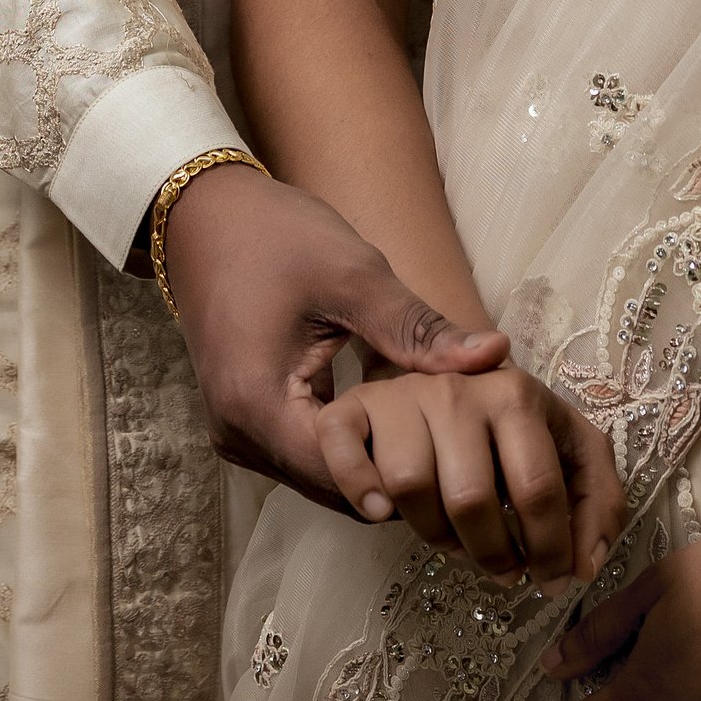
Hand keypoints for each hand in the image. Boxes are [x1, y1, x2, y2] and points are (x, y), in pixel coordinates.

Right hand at [161, 162, 506, 508]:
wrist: (203, 215)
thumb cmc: (275, 236)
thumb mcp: (354, 276)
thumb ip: (419, 330)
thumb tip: (497, 355)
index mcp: (258, 406)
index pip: (345, 477)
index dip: (408, 474)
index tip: (465, 460)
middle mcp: (240, 437)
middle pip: (336, 484)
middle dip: (398, 474)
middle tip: (466, 455)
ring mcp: (240, 433)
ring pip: (324, 475)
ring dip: (376, 461)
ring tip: (441, 439)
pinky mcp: (248, 421)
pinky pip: (307, 453)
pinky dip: (352, 445)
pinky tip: (398, 421)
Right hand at [313, 363, 624, 593]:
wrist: (446, 376)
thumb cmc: (514, 430)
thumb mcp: (571, 450)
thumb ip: (598, 501)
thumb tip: (587, 565)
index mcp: (518, 395)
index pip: (538, 488)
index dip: (550, 550)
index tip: (552, 580)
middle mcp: (458, 389)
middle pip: (471, 498)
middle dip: (492, 555)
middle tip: (503, 569)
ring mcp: (402, 396)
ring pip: (409, 485)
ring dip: (434, 534)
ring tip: (454, 539)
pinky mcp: (354, 408)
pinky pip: (342, 449)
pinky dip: (355, 485)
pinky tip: (378, 510)